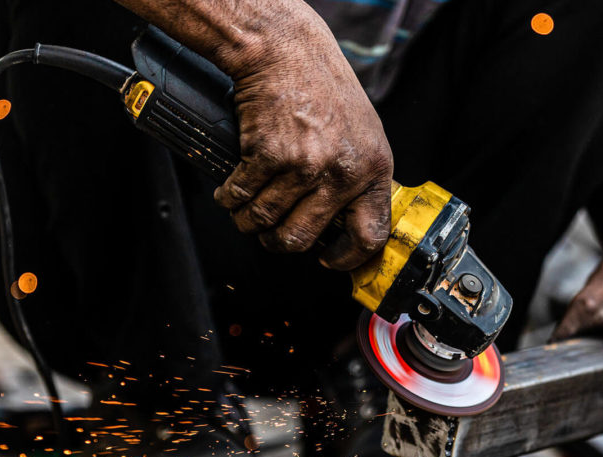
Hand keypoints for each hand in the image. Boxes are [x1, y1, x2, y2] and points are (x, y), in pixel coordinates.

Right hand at [212, 16, 393, 269]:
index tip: (329, 259)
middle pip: (303, 238)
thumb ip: (358, 179)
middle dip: (279, 243)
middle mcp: (341, 172)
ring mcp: (304, 165)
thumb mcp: (362, 136)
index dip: (347, 257)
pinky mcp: (268, 155)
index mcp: (372, 170)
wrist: (288, 51)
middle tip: (273, 234)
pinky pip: (242, 196)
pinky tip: (231, 191)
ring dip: (248, 222)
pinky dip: (230, 199)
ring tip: (246, 212)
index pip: (369, 235)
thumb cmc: (323, 89)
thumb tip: (347, 223)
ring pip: (266, 221)